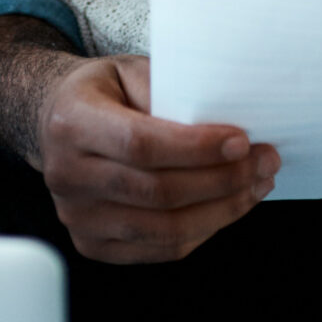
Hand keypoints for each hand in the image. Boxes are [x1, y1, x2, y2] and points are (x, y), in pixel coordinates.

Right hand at [38, 55, 279, 263]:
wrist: (56, 121)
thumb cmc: (103, 93)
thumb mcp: (131, 71)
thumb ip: (170, 91)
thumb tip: (228, 122)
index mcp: (72, 123)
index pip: (140, 144)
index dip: (196, 148)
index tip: (242, 142)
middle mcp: (67, 174)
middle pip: (158, 192)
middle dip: (224, 180)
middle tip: (265, 161)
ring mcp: (77, 216)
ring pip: (165, 230)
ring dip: (223, 210)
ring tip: (256, 185)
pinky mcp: (92, 244)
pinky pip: (161, 249)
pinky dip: (204, 230)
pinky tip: (227, 206)